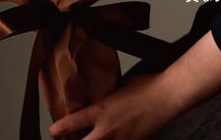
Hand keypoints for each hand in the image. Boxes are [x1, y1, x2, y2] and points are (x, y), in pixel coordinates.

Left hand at [49, 30, 220, 139]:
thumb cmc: (145, 86)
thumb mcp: (116, 87)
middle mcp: (107, 130)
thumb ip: (104, 97)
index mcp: (101, 111)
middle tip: (67, 139)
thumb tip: (96, 98)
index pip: (72, 124)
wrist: (167, 96)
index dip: (58, 130)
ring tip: (88, 137)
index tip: (53, 131)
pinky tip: (108, 138)